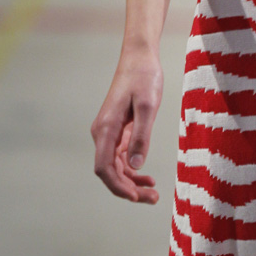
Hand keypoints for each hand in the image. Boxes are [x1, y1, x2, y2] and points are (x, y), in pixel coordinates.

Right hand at [91, 46, 163, 203]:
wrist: (139, 56)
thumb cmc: (144, 77)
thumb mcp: (148, 105)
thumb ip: (141, 136)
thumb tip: (135, 166)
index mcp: (106, 128)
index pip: (104, 167)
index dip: (118, 186)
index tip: (136, 197)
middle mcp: (102, 132)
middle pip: (110, 171)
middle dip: (128, 189)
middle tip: (153, 199)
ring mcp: (109, 131)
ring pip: (115, 166)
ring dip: (131, 182)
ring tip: (152, 193)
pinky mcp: (117, 129)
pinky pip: (120, 156)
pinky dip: (131, 169)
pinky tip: (145, 176)